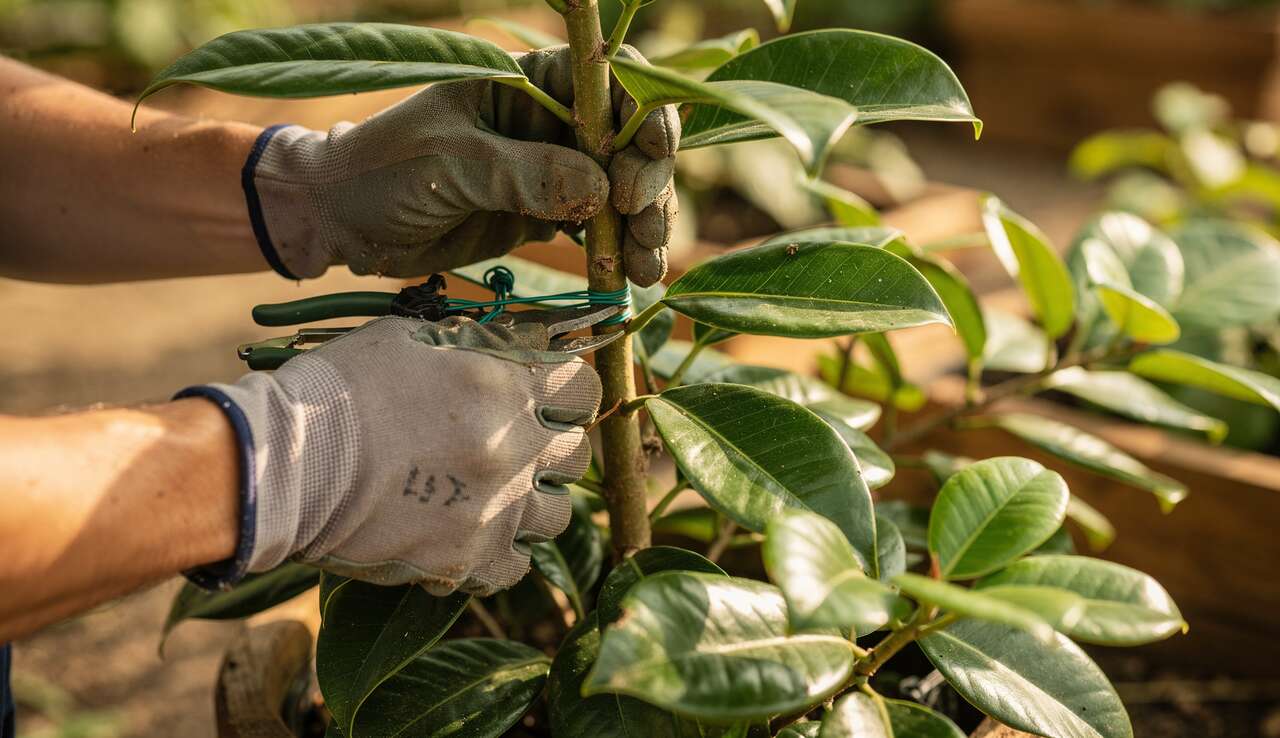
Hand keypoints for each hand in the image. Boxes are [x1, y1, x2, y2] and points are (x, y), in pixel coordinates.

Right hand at [179, 316, 601, 595]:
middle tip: (510, 448)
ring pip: (557, 512)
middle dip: (549, 447)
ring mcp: (497, 507)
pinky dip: (503, 555)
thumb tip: (522, 339)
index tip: (546, 398)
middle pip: (575, 452)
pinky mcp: (469, 559)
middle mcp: (515, 445)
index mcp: (506, 384)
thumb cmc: (341, 388)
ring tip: (493, 496)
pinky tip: (475, 537)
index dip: (566, 392)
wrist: (285, 463)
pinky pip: (519, 565)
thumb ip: (477, 341)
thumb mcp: (411, 338)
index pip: (582, 387)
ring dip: (532, 502)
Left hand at [247, 46, 678, 285]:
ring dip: (645, 226)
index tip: (646, 154)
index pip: (608, 79)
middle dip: (648, 179)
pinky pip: (600, 230)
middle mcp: (552, 122)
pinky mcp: (547, 218)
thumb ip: (524, 174)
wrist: (344, 223)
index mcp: (528, 83)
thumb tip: (603, 192)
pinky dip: (621, 252)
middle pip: (630, 139)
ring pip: (624, 190)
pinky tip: (633, 277)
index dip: (641, 110)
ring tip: (647, 267)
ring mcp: (554, 171)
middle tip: (640, 222)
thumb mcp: (451, 163)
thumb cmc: (383, 169)